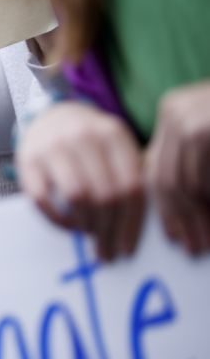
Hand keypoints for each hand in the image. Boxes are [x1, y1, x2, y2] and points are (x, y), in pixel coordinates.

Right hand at [17, 101, 144, 259]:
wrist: (50, 115)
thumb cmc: (90, 141)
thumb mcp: (116, 146)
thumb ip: (130, 175)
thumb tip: (134, 228)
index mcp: (113, 133)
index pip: (131, 186)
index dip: (131, 223)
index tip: (127, 248)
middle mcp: (83, 136)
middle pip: (105, 195)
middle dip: (108, 231)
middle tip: (107, 252)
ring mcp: (52, 146)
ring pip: (77, 197)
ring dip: (85, 225)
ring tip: (89, 234)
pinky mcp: (27, 159)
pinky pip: (43, 198)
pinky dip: (56, 219)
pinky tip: (68, 224)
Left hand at [146, 81, 209, 254]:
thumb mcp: (209, 135)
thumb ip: (189, 159)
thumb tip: (170, 205)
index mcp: (173, 111)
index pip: (155, 168)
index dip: (164, 207)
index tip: (173, 236)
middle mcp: (179, 112)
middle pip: (169, 179)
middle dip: (182, 219)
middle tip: (194, 248)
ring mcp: (199, 119)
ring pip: (191, 183)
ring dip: (202, 215)